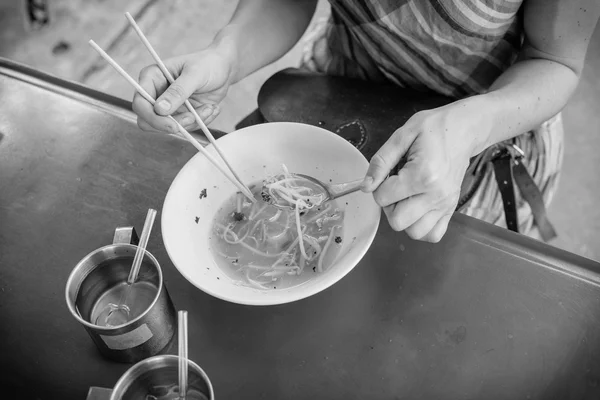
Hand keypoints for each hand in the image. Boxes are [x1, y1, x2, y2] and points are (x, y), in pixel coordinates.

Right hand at [132, 47, 234, 133]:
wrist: (223, 69)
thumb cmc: (208, 64)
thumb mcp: (195, 74)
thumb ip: (178, 91)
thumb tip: (160, 109)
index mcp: (152, 77)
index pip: (140, 104)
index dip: (153, 118)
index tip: (173, 126)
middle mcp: (155, 93)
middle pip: (149, 121)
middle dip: (173, 124)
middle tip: (194, 117)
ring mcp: (167, 106)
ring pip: (169, 128)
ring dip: (191, 123)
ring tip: (209, 107)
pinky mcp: (180, 114)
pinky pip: (185, 128)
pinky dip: (200, 123)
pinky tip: (210, 108)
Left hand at [361, 99, 489, 242]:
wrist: (464, 130)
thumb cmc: (433, 129)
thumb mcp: (402, 135)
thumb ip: (381, 161)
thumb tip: (366, 186)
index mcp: (422, 174)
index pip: (383, 197)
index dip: (378, 186)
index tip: (388, 174)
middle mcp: (436, 195)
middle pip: (397, 221)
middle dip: (389, 206)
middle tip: (395, 188)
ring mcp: (445, 205)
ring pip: (414, 232)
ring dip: (404, 218)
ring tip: (406, 199)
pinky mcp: (451, 209)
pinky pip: (433, 235)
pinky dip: (421, 227)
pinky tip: (417, 210)